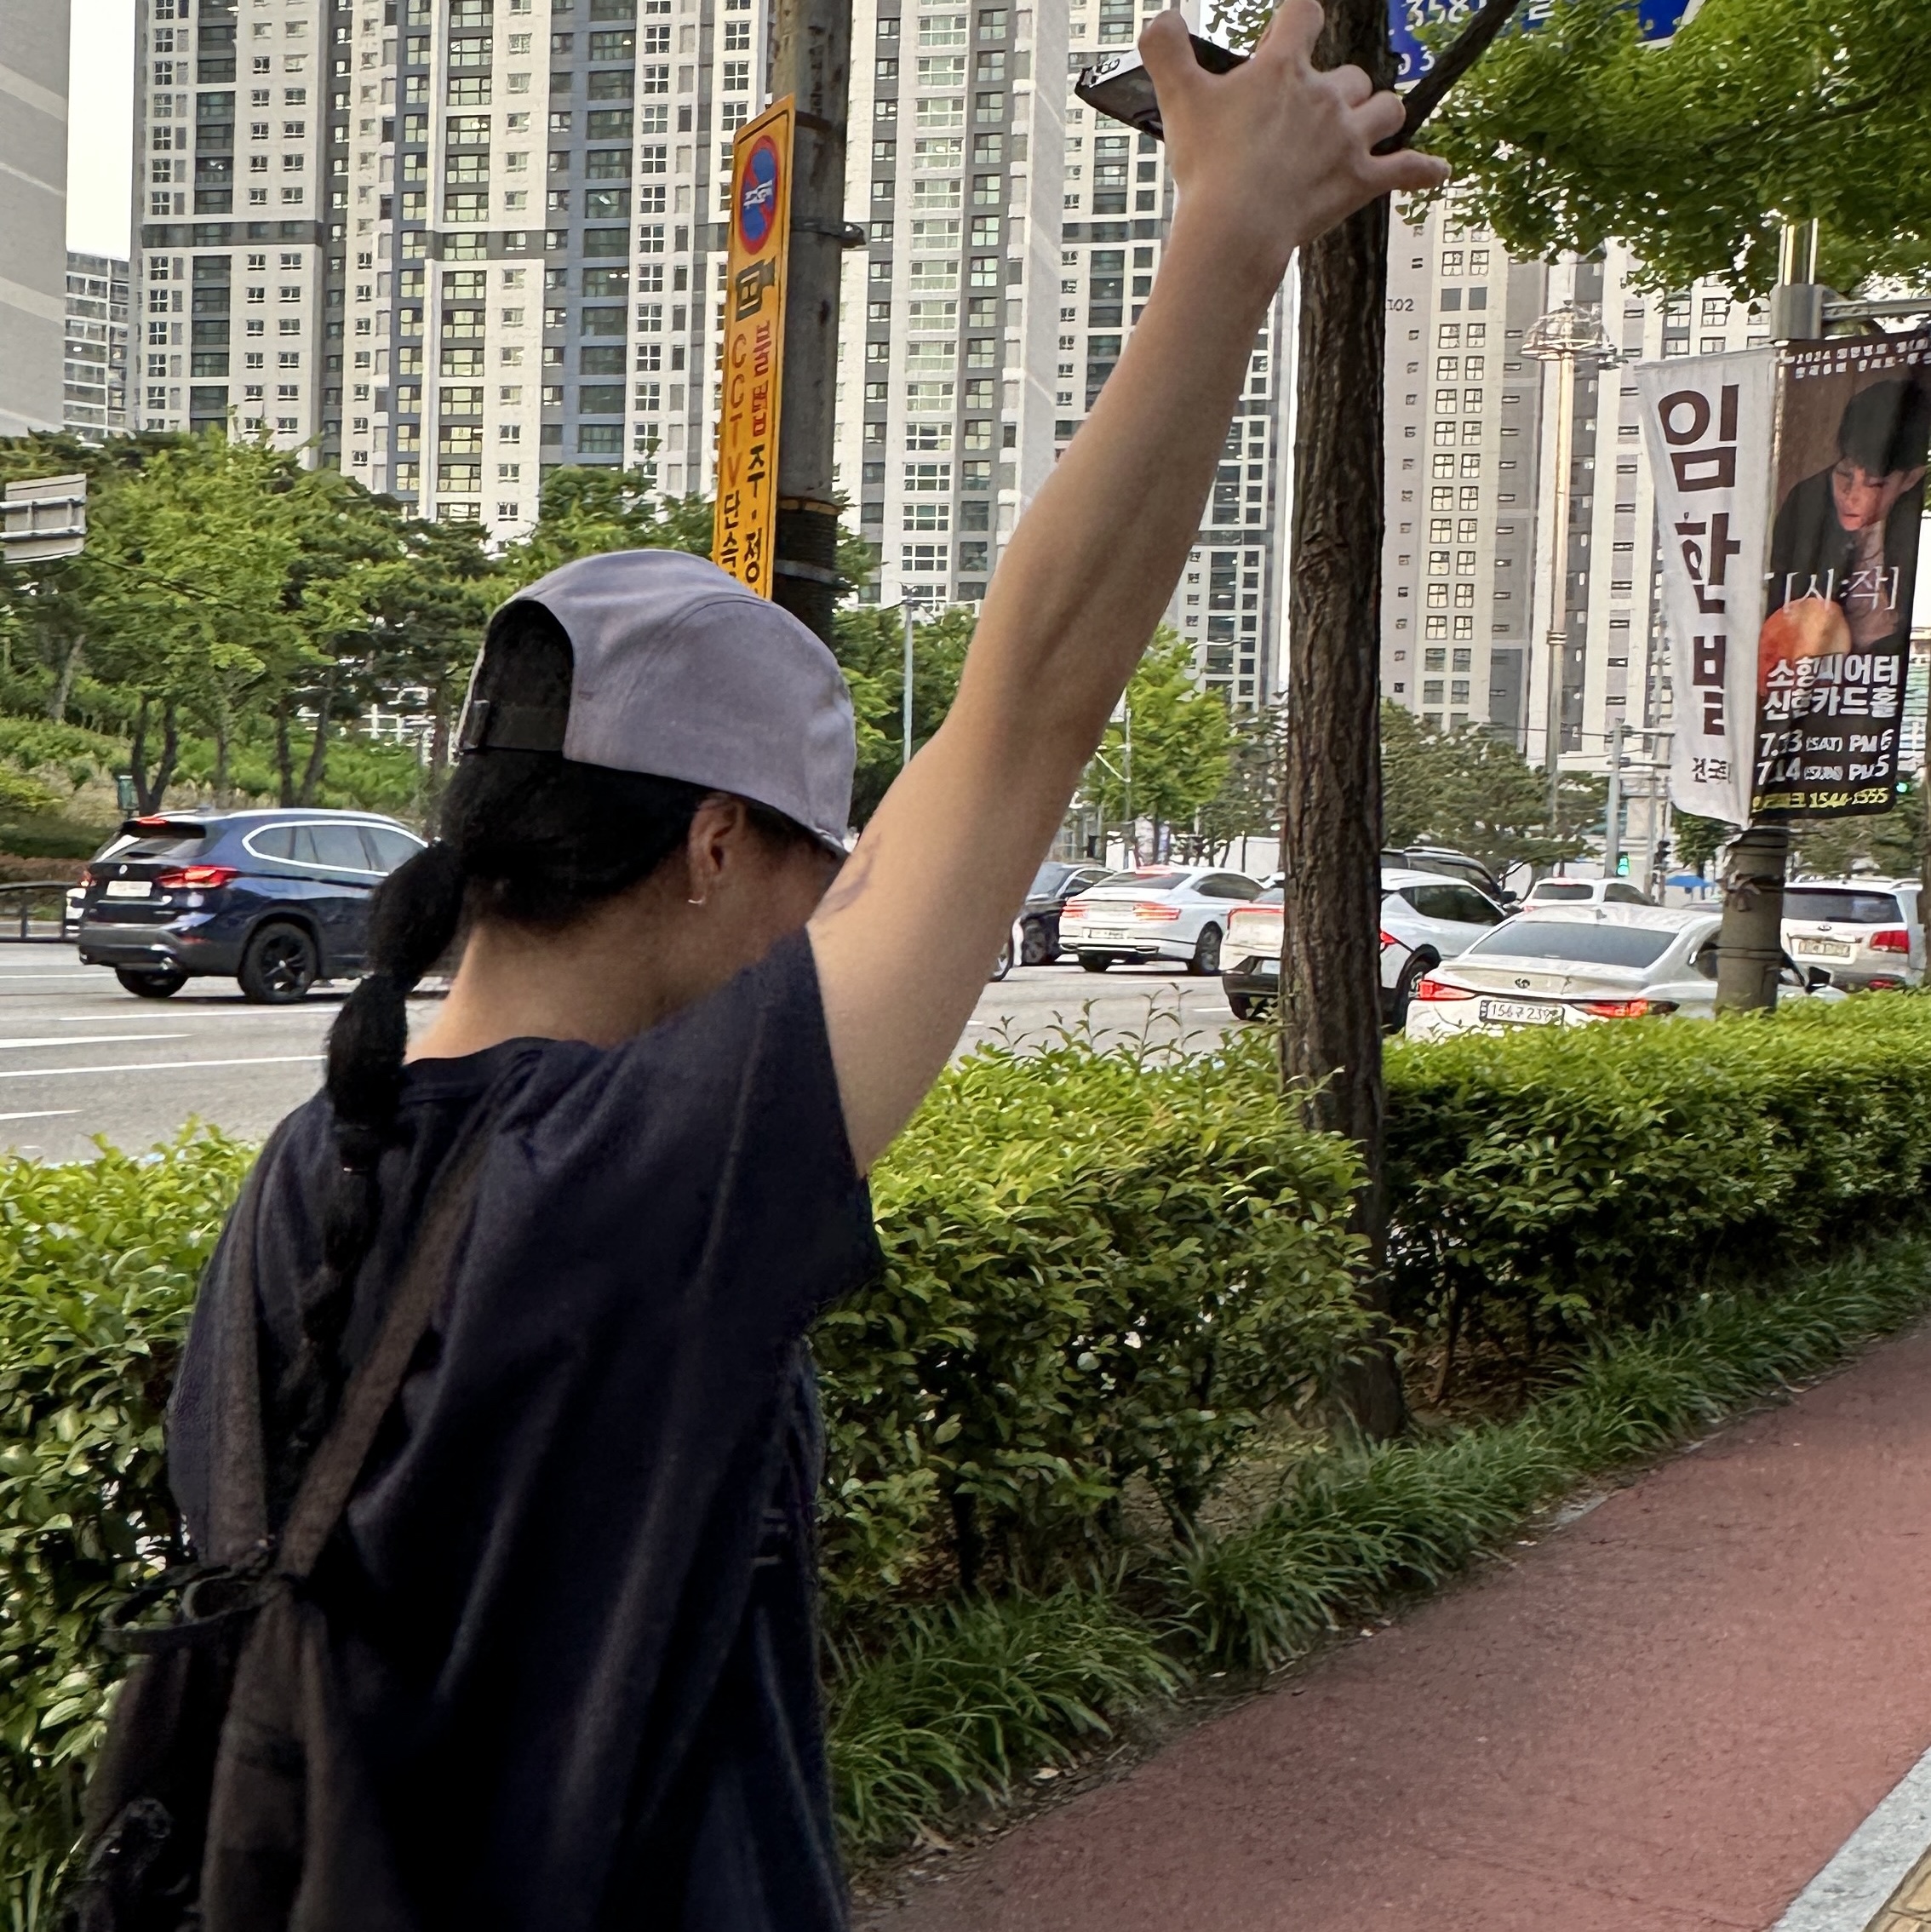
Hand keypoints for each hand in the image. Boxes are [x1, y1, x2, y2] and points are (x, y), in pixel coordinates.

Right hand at [1140, 1, 1449, 292]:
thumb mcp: (1178, 99)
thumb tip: (1161, 20)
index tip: (1290, 31)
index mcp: (1283, 69)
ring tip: (1364, 129)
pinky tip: (1436, 171)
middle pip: (1352, 75)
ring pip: (1387, 110)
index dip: (1299, 19)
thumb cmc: (1209, 166)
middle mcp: (1325, 96)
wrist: (1237, 227)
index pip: (1304, 15)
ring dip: (1378, 116)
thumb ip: (1166, 50)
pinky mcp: (1360, 182)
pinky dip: (1424, 170)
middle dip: (1337, 89)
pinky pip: (1407, 169)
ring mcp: (1348, 139)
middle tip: (1312, 114)